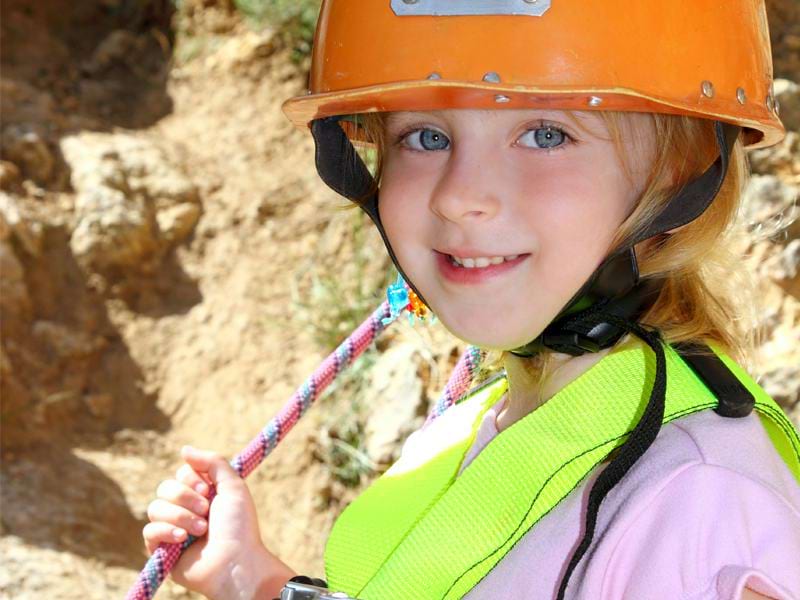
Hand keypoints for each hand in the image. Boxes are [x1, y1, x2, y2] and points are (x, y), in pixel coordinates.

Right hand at [143, 446, 294, 598]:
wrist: (235, 561)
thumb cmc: (239, 526)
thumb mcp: (233, 485)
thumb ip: (212, 462)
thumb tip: (184, 449)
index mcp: (203, 494)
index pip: (181, 473)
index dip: (191, 478)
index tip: (208, 490)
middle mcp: (186, 509)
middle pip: (165, 487)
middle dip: (185, 497)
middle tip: (206, 510)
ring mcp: (173, 529)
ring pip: (155, 507)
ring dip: (180, 516)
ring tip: (201, 529)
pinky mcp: (161, 549)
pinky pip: (149, 530)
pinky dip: (166, 531)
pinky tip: (183, 539)